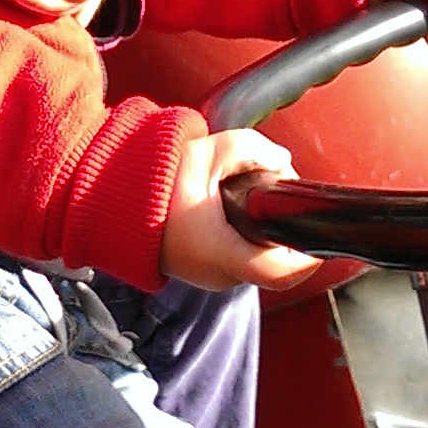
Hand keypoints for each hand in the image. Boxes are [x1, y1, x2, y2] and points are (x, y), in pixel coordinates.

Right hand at [158, 128, 318, 292]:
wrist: (109, 200)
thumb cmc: (154, 181)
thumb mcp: (210, 151)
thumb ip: (254, 150)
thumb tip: (283, 162)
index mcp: (222, 251)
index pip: (283, 271)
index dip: (310, 255)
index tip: (318, 232)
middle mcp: (219, 274)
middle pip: (275, 262)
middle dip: (284, 230)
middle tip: (277, 193)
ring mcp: (209, 277)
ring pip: (257, 259)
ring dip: (263, 231)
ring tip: (249, 195)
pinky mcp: (202, 270)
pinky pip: (237, 257)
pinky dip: (244, 235)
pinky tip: (232, 208)